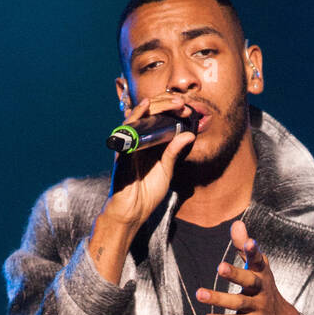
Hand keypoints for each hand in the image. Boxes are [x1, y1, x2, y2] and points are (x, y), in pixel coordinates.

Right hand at [104, 95, 196, 229]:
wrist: (132, 211)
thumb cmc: (147, 193)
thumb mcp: (166, 170)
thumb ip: (175, 152)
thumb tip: (190, 135)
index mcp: (151, 142)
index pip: (161, 117)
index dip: (174, 110)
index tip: (189, 111)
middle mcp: (140, 138)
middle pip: (152, 111)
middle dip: (168, 104)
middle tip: (183, 104)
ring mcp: (131, 141)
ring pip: (142, 114)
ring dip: (158, 105)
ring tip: (174, 103)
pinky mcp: (123, 147)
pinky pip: (128, 126)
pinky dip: (137, 114)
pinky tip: (146, 105)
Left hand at [195, 221, 304, 314]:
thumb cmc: (263, 290)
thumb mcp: (257, 268)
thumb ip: (243, 248)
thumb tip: (236, 224)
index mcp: (262, 273)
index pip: (258, 260)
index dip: (253, 251)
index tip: (249, 242)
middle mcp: (261, 289)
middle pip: (249, 280)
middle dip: (235, 274)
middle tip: (220, 267)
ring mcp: (257, 307)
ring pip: (238, 302)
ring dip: (219, 298)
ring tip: (200, 294)